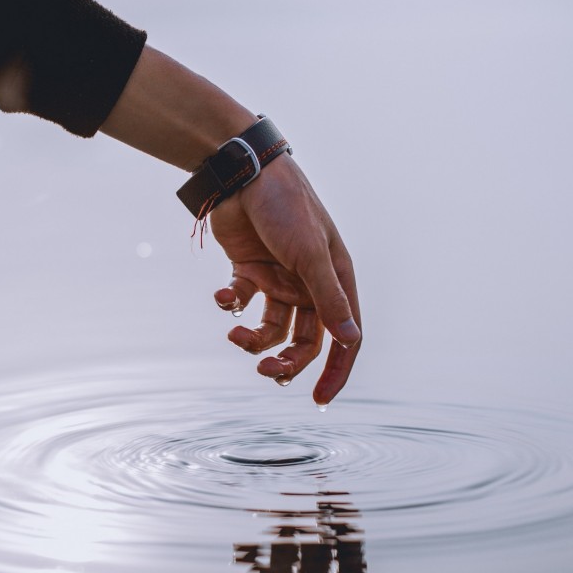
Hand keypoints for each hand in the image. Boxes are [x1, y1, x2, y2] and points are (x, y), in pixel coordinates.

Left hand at [209, 154, 360, 405]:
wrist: (243, 172)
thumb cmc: (287, 207)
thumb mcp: (310, 254)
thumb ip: (328, 298)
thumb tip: (351, 339)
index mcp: (335, 280)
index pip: (345, 337)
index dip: (336, 370)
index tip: (319, 399)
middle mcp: (309, 284)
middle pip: (305, 341)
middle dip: (287, 361)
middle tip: (266, 372)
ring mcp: (279, 278)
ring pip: (272, 328)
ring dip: (254, 340)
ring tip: (236, 334)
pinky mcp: (249, 271)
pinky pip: (241, 302)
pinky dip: (229, 305)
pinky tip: (221, 296)